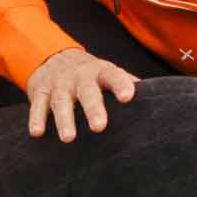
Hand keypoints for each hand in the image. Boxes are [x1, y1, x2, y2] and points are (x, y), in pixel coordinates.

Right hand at [23, 46, 138, 141]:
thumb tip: (159, 98)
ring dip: (64, 119)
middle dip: (93, 108)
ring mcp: (59, 84)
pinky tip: (37, 133)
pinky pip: (37, 106)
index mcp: (101, 72)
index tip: (128, 97)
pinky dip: (36, 119)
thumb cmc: (90, 75)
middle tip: (99, 127)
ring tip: (68, 138)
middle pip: (87, 92)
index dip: (121, 85)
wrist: (53, 58)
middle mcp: (79, 77)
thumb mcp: (109, 74)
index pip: (113, 76)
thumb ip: (129, 84)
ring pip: (61, 101)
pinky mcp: (40, 92)